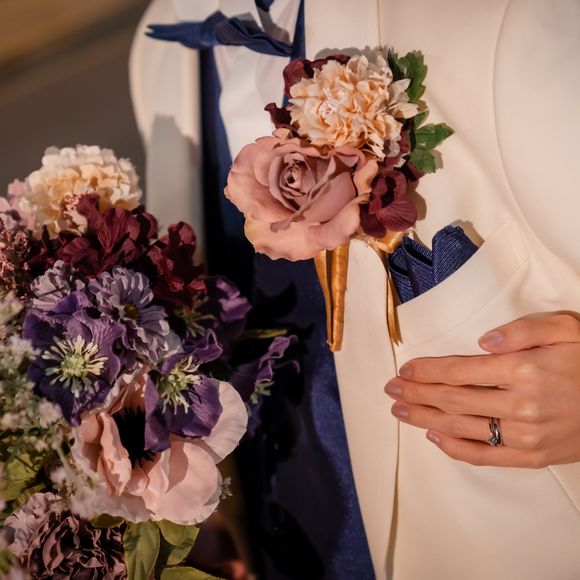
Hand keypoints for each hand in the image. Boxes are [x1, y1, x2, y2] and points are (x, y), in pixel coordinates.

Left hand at [384, 313, 579, 467]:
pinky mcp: (532, 457)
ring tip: (400, 411)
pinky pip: (484, 456)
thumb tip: (481, 341)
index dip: (427, 371)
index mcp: (523, 370)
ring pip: (460, 427)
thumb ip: (522, 330)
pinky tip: (433, 438)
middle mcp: (519, 405)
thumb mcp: (565, 330)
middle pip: (452, 399)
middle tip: (390, 391)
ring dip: (424, 419)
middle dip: (416, 394)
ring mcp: (524, 436)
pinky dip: (454, 448)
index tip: (404, 370)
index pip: (458, 370)